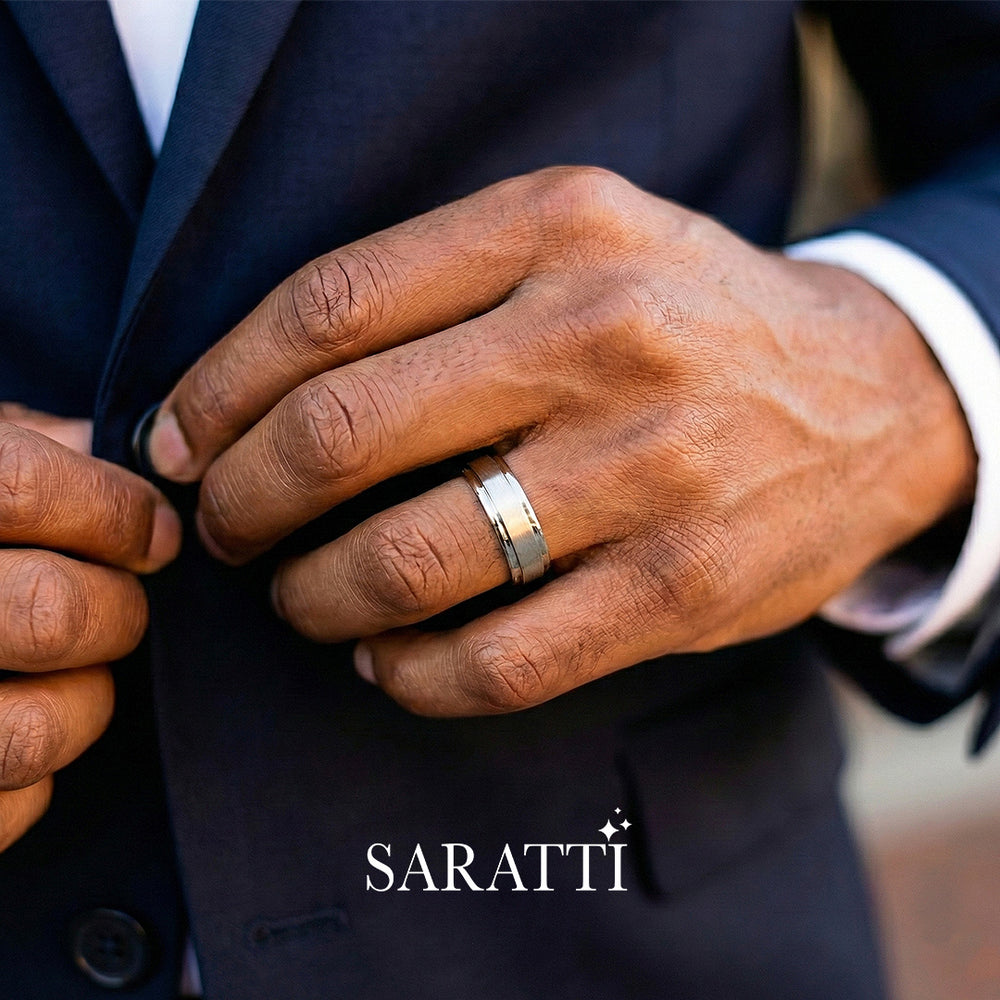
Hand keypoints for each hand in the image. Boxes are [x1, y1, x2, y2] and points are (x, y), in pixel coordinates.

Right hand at [0, 403, 179, 851]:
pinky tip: (10, 724)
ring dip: (85, 701)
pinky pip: (6, 809)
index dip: (117, 511)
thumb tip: (132, 459)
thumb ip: (22, 455)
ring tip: (68, 672)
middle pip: (51, 611)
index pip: (23, 487)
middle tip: (117, 603)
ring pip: (34, 730)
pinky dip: (32, 780)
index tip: (155, 533)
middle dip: (117, 610)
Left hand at [146, 167, 974, 714]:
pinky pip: (497, 660)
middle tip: (223, 529)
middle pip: (339, 433)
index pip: (327, 306)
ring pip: (408, 561)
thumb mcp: (584, 241)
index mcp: (557, 230)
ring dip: (313, 596)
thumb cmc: (694, 317)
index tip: (176, 439)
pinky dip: (408, 676)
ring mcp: (648, 470)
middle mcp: (602, 337)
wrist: (874, 395)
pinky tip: (384, 663)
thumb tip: (259, 391)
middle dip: (240, 500)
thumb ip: (439, 285)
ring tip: (299, 599)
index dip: (217, 385)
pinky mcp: (682, 588)